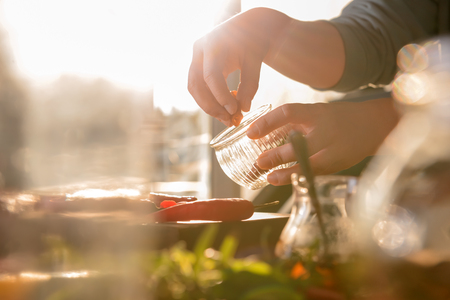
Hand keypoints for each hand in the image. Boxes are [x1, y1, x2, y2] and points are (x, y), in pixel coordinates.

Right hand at [188, 8, 290, 126]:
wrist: (249, 26)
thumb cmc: (253, 40)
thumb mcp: (255, 60)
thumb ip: (250, 84)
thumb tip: (244, 108)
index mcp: (213, 44)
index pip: (211, 76)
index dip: (221, 96)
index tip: (235, 110)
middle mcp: (199, 50)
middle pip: (196, 85)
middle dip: (211, 106)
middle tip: (229, 121)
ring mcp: (196, 58)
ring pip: (194, 89)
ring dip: (209, 106)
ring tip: (228, 118)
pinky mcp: (198, 66)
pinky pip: (199, 87)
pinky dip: (210, 100)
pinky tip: (226, 108)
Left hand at [246, 98, 399, 185]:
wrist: (375, 125)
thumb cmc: (340, 119)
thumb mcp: (318, 113)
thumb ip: (297, 124)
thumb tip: (266, 137)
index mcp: (316, 112)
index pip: (288, 112)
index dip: (267, 123)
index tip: (250, 133)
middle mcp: (325, 129)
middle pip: (297, 143)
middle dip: (275, 155)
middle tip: (259, 161)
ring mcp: (334, 148)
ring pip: (307, 162)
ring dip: (286, 172)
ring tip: (269, 177)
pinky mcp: (340, 163)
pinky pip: (317, 173)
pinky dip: (301, 178)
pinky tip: (288, 181)